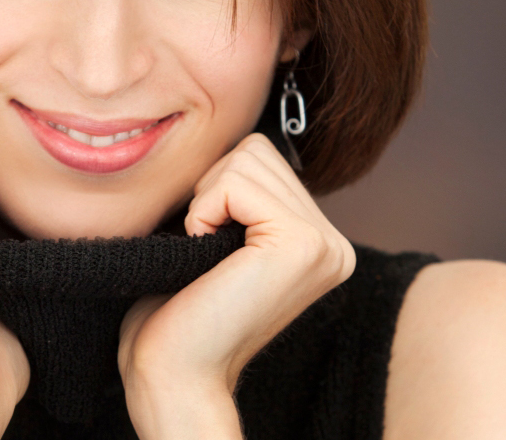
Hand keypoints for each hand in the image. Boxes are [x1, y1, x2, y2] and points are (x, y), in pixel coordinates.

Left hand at [118, 133, 355, 439]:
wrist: (171, 371)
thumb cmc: (177, 306)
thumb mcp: (219, 234)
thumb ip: (240, 190)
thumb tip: (231, 134)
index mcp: (318, 238)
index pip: (260, 154)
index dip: (215, 186)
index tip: (208, 242)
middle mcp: (334, 242)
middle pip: (255, 149)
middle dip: (211, 188)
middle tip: (205, 248)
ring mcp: (325, 244)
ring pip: (246, 158)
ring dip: (206, 200)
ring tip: (208, 253)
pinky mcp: (302, 245)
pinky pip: (237, 182)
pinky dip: (205, 210)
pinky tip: (207, 253)